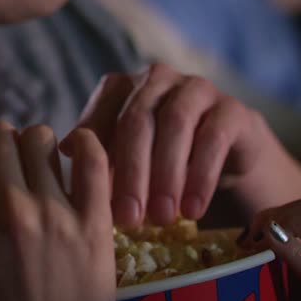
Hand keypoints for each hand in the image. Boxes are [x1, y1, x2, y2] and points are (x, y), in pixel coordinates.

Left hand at [77, 63, 300, 227]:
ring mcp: (197, 89)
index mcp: (123, 88)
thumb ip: (98, 155)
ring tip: (161, 219)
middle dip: (131, 173)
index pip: (103, 117)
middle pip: (137, 121)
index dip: (96, 159)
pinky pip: (214, 138)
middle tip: (128, 219)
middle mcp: (158, 81)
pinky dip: (201, 176)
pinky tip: (192, 211)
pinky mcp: (232, 109)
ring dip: (166, 175)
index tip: (89, 199)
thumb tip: (68, 150)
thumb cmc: (162, 161)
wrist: (227, 161)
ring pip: (175, 124)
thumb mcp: (127, 161)